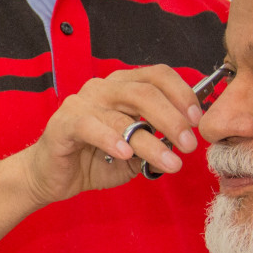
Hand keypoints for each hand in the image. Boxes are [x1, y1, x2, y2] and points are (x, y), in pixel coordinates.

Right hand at [16, 65, 202, 207]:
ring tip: (171, 162)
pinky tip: (125, 154)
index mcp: (122, 86)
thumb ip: (158, 141)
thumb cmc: (95, 158)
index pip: (157, 75)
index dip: (182, 93)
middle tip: (189, 144)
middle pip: (144, 92)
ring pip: (123, 115)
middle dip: (173, 118)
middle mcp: (103, 88)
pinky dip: (111, 139)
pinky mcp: (64, 124)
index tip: (198, 119)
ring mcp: (82, 103)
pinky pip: (90, 126)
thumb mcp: (136, 150)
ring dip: (151, 141)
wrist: (54, 176)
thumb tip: (187, 140)